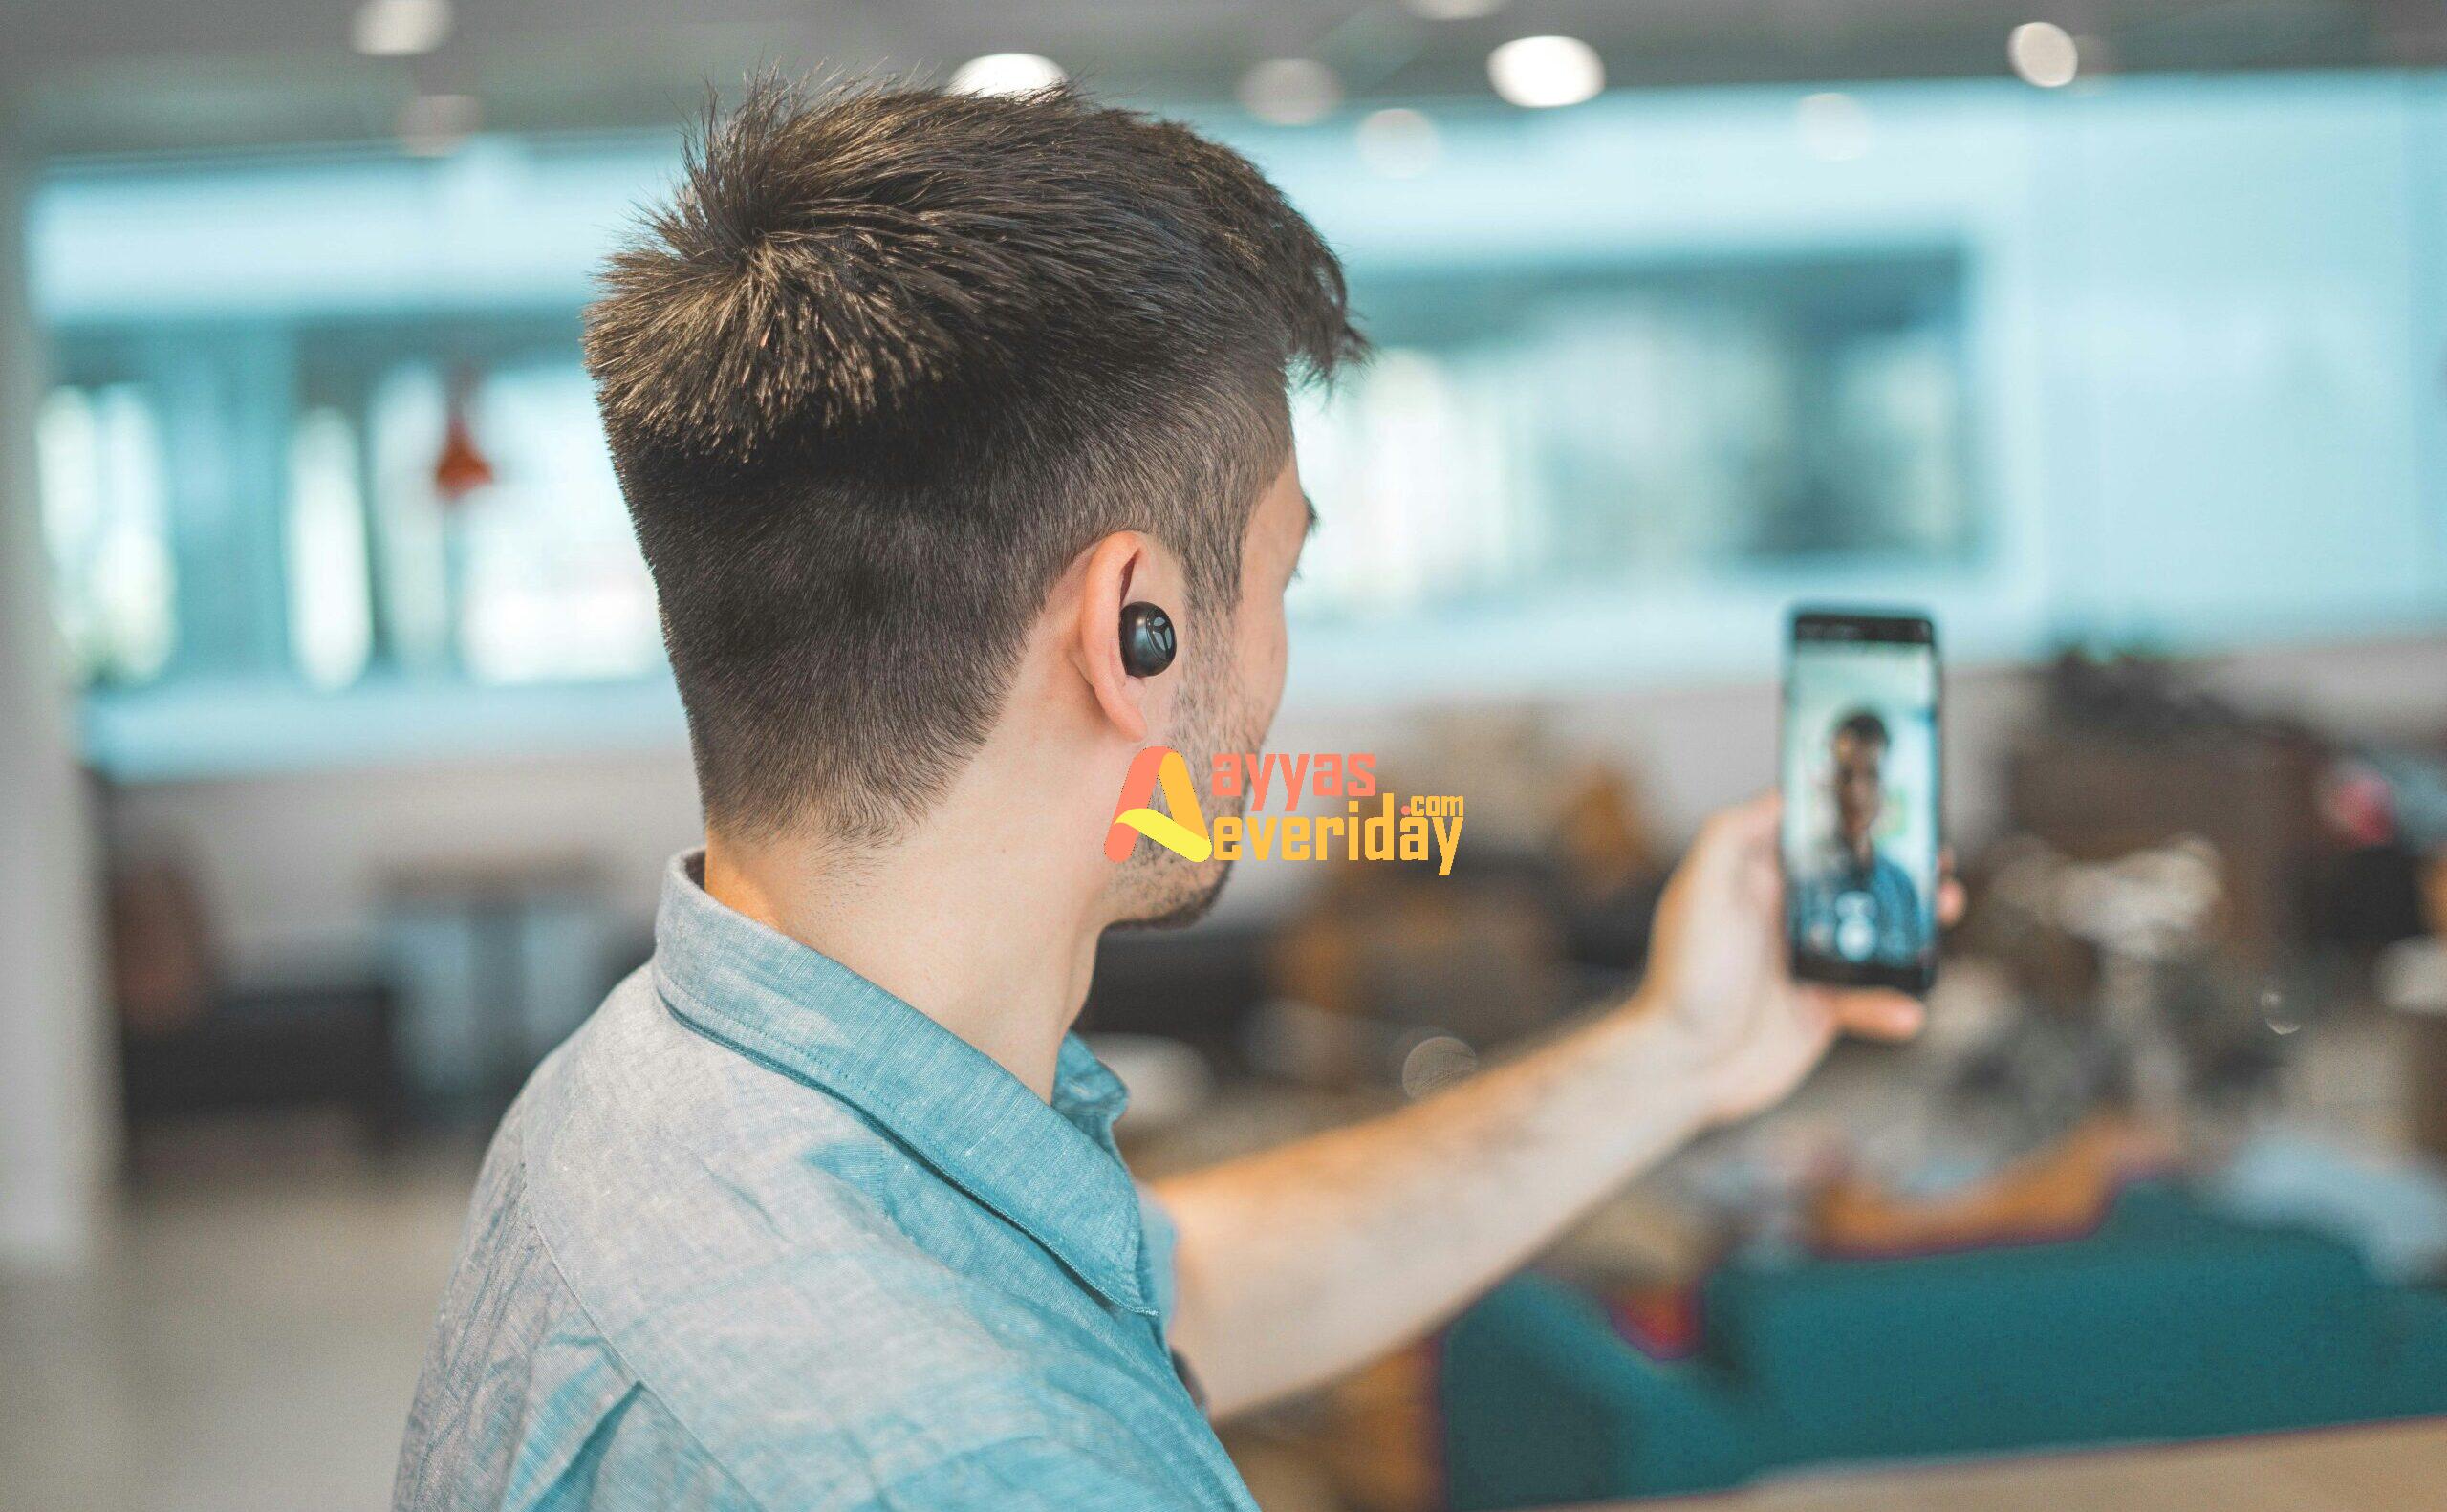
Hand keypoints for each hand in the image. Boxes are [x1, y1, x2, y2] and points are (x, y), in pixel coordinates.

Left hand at [1637, 793, 1960, 1124]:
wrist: (1682, 1065)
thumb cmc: (1683, 977)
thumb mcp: (1700, 891)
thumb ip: (1732, 835)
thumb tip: (1780, 795)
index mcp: (1756, 879)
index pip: (1812, 835)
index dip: (1852, 818)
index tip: (1893, 803)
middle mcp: (1783, 915)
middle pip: (1854, 880)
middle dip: (1900, 868)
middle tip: (1936, 860)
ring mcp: (1806, 962)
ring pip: (1875, 935)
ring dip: (1915, 925)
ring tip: (1944, 910)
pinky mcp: (1819, 1009)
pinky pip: (1869, 999)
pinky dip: (1892, 1004)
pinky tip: (1906, 1010)